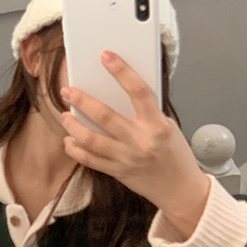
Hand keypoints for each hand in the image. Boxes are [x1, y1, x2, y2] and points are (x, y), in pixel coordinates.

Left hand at [61, 51, 210, 239]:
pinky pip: (91, 161)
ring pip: (92, 140)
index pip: (138, 91)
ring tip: (65, 115)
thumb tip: (119, 92)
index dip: (121, 71)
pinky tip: (69, 141)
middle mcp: (141, 142)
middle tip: (68, 90)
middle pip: (106, 116)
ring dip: (74, 126)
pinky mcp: (118, 173)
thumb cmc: (175, 156)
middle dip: (83, 101)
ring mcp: (128, 159)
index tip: (106, 56)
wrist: (180, 190)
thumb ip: (146, 112)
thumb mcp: (168, 127)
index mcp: (158, 126)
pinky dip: (76, 150)